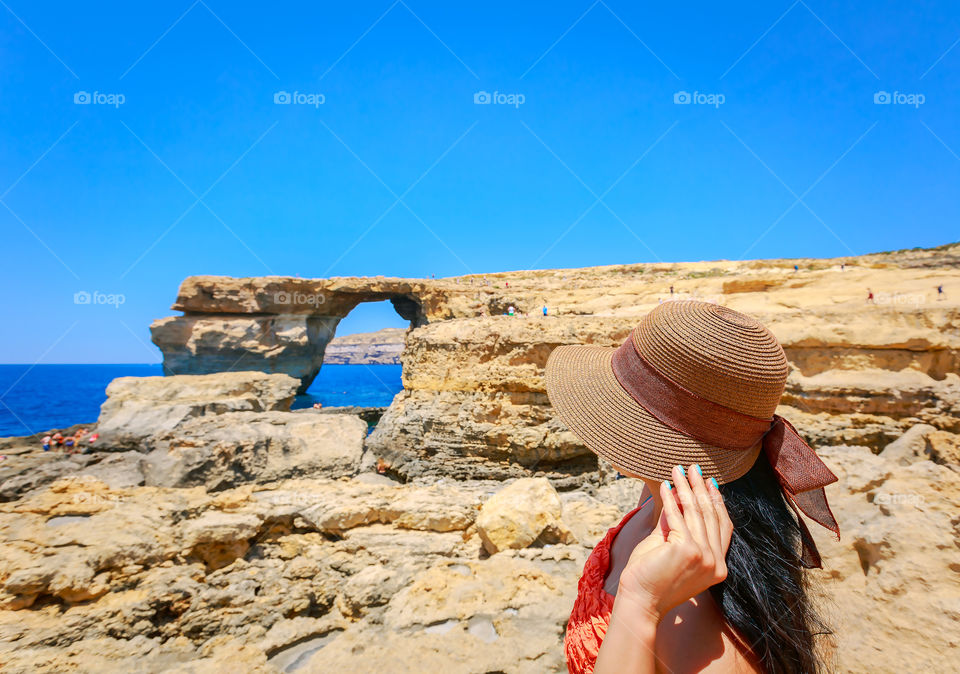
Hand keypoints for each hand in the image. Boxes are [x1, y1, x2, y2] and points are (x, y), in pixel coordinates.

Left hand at [616, 464, 732, 621]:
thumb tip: (677, 495)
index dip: (717, 502)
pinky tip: (665, 485)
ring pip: (695, 513)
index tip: (711, 482)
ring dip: (686, 487)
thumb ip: (676, 525)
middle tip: (694, 467)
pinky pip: (677, 517)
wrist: (641, 600)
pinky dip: (670, 499)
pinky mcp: (686, 550)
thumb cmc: (652, 577)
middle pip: (710, 516)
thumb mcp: (671, 549)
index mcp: (718, 566)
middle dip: (701, 488)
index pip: (723, 526)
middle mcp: (715, 562)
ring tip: (678, 470)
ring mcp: (703, 557)